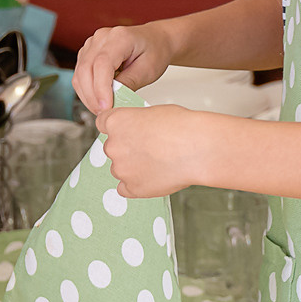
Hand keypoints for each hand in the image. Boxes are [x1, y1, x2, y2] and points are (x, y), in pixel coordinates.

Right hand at [73, 23, 173, 112]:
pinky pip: (79, 75)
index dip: (101, 88)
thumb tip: (113, 100)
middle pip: (86, 69)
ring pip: (79, 74)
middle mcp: (102, 37)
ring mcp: (92, 44)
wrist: (155, 41)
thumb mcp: (148, 70)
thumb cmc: (154, 51)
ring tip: (103, 109)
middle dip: (92, 96)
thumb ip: (129, 83)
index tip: (106, 107)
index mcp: (120, 37)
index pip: (102, 63)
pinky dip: (86, 91)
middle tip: (104, 113)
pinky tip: (99, 99)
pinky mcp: (87, 54)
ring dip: (88, 96)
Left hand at [93, 103, 217, 198]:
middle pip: (112, 148)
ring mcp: (121, 169)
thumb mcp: (153, 112)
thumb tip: (137, 130)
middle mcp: (113, 146)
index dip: (118, 127)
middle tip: (149, 148)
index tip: (126, 131)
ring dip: (133, 167)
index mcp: (115, 122)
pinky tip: (152, 177)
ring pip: (120, 169)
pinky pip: (126, 189)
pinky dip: (136, 185)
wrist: (197, 148)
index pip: (103, 123)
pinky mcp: (132, 188)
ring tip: (158, 162)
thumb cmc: (182, 127)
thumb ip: (136, 122)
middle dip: (127, 148)